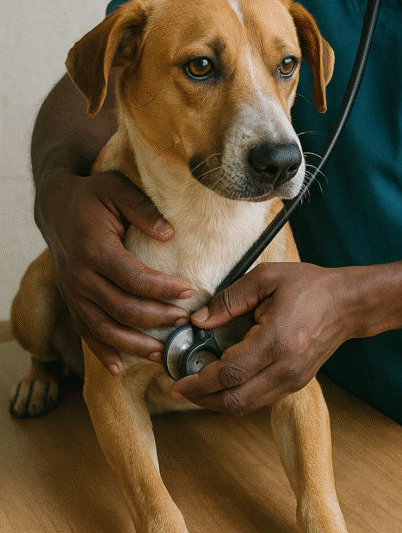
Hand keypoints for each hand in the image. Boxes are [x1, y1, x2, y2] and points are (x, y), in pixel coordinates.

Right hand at [41, 169, 193, 373]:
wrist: (56, 206)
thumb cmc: (92, 196)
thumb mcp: (117, 189)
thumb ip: (143, 210)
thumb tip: (169, 234)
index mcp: (95, 250)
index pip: (134, 278)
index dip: (162, 289)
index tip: (188, 292)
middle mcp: (81, 277)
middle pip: (122, 309)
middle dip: (156, 319)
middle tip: (184, 322)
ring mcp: (73, 293)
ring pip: (104, 328)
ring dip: (134, 345)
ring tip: (162, 353)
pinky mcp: (71, 301)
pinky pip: (85, 332)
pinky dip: (101, 352)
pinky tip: (118, 368)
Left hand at [171, 262, 351, 414]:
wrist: (349, 303)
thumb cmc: (310, 286)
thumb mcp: (267, 278)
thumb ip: (230, 299)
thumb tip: (199, 321)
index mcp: (277, 341)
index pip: (229, 374)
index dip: (198, 383)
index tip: (176, 382)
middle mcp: (285, 369)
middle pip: (234, 401)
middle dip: (202, 400)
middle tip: (180, 390)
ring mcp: (292, 380)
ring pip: (246, 407)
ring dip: (217, 402)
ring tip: (197, 388)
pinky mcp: (296, 383)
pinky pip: (258, 399)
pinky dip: (236, 396)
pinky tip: (224, 381)